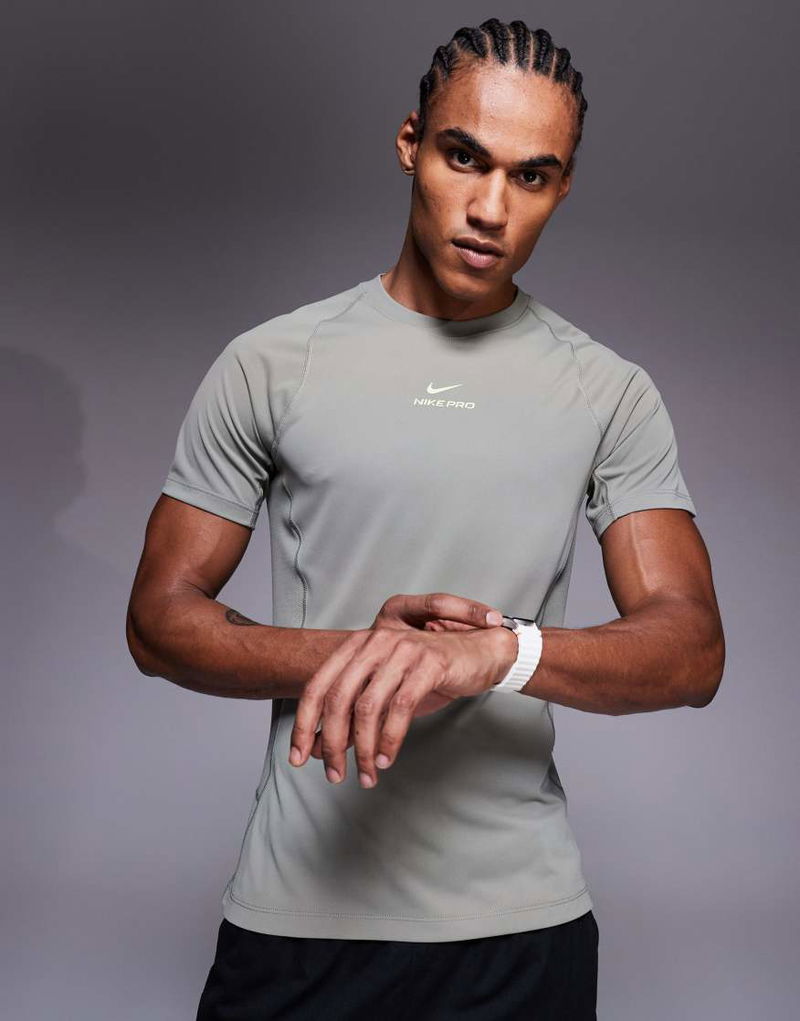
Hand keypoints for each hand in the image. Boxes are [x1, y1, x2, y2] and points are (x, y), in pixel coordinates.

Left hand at [288, 622, 517, 789]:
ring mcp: (401, 651)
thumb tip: (320, 750)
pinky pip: (400, 708)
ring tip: (366, 774)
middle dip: (332, 743)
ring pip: (367, 707)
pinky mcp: (428, 664)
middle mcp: (375, 642)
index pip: (318, 687)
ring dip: (362, 748)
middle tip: (335, 775)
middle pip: (338, 698)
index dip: (304, 725)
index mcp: (358, 645)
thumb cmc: (430, 674)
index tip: (298, 758)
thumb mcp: (386, 693)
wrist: (480, 653)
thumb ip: (353, 715)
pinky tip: (386, 758)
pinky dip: (389, 739)